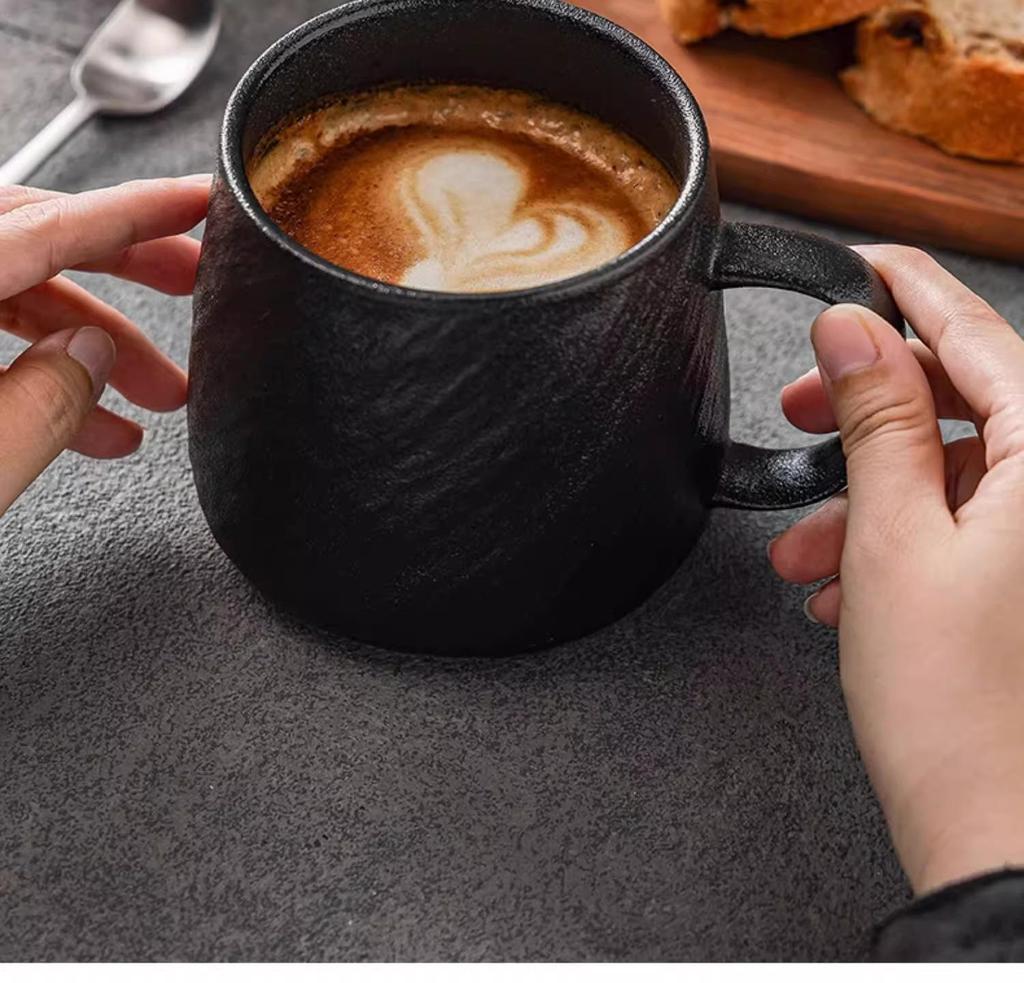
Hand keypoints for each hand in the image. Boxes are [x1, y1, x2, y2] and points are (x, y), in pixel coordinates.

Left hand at [0, 175, 209, 516]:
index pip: (50, 228)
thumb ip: (44, 403)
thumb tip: (91, 357)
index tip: (199, 201)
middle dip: (127, 268)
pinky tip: (89, 422)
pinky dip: (37, 369)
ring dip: (90, 341)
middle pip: (34, 239)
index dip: (137, 212)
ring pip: (12, 292)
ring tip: (157, 396)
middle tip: (195, 283)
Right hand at [768, 246, 1023, 895]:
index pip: (982, 339)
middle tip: (800, 408)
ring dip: (867, 498)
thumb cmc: (957, 706)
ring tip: (805, 549)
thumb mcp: (893, 539)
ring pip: (951, 476)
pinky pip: (959, 531)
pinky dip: (893, 545)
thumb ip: (878, 420)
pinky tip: (842, 586)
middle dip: (871, 411)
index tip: (863, 264)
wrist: (996, 837)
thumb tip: (852, 334)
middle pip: (967, 404)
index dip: (912, 294)